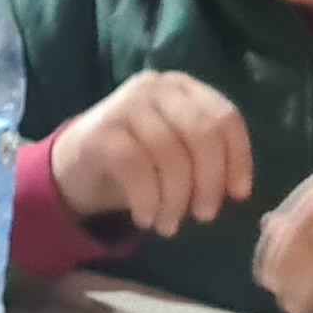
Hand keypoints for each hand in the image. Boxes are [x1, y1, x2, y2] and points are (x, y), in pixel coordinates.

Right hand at [48, 70, 252, 235]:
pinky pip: (137, 169)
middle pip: (202, 134)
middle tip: (203, 216)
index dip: (239, 159)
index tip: (238, 195)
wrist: (73, 167)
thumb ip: (206, 157)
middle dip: (208, 182)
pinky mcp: (100, 132)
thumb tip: (238, 190)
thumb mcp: (176, 151)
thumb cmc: (135, 162)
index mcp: (182, 87)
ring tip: (169, 225)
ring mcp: (125, 105)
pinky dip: (147, 200)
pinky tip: (146, 219)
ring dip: (175, 200)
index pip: (226, 117)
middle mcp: (155, 87)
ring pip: (170, 154)